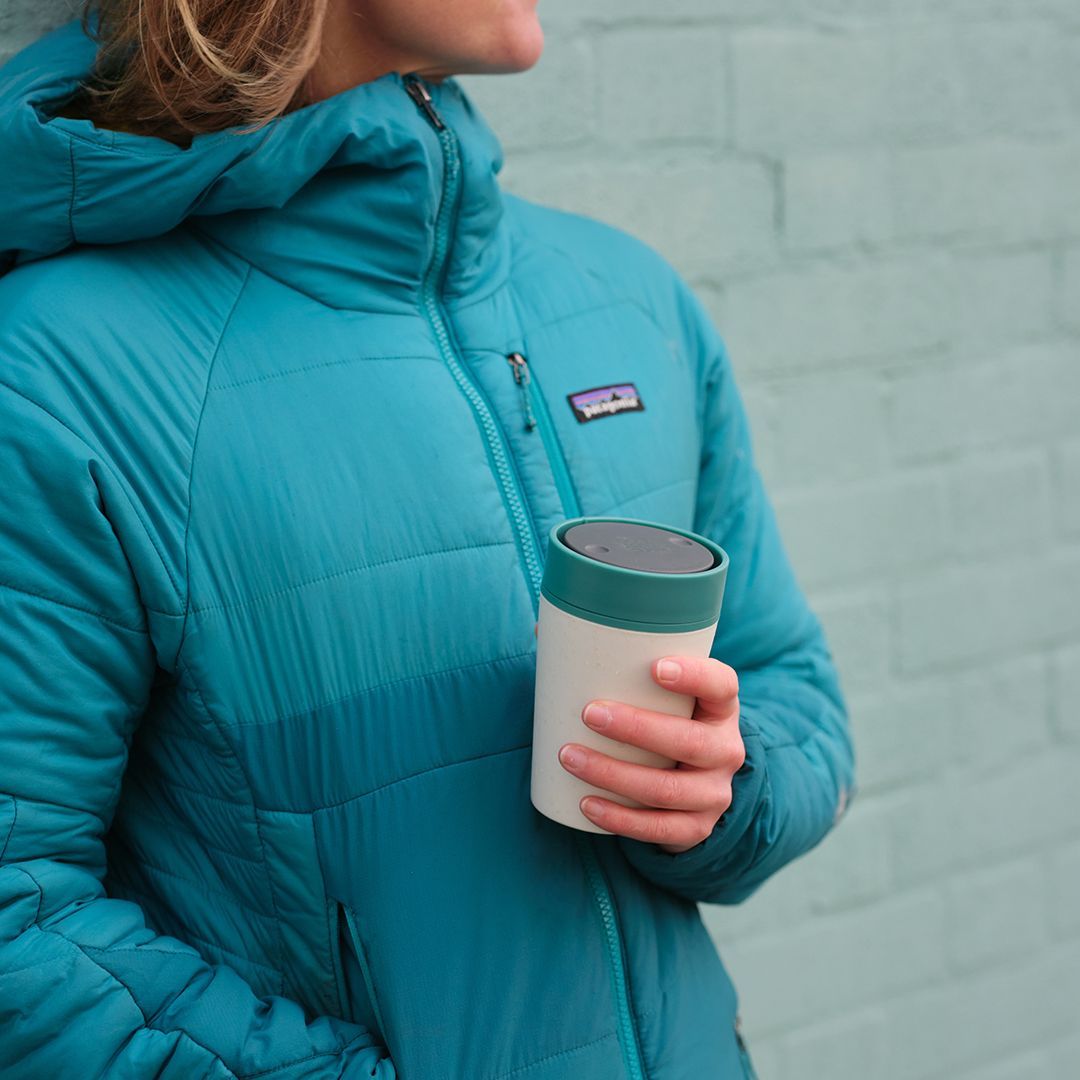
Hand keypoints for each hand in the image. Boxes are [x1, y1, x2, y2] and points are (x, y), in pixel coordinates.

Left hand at [556, 655, 744, 853]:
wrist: (693, 786)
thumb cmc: (662, 722)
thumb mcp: (658, 696)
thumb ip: (615, 663)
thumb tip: (541, 628)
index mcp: (720, 708)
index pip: (721, 685)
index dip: (695, 675)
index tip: (655, 667)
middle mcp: (726, 750)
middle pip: (690, 741)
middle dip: (636, 728)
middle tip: (589, 713)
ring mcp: (713, 793)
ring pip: (667, 788)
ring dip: (613, 774)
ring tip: (569, 756)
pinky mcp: (696, 828)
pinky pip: (658, 828)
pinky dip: (618, 818)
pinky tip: (586, 804)